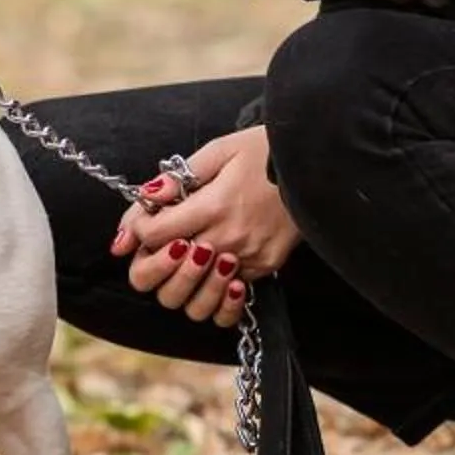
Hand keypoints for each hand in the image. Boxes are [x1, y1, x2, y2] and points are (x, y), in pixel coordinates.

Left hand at [108, 127, 296, 329]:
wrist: (316, 166)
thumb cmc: (266, 151)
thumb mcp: (220, 150)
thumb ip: (180, 177)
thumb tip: (147, 195)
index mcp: (211, 207)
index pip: (153, 235)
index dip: (137, 230)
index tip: (142, 222)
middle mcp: (227, 240)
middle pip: (168, 281)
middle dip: (151, 267)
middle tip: (160, 246)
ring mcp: (248, 259)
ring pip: (198, 304)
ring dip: (184, 285)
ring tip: (187, 258)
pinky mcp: (265, 266)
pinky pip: (230, 298)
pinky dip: (216, 291)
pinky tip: (216, 268)